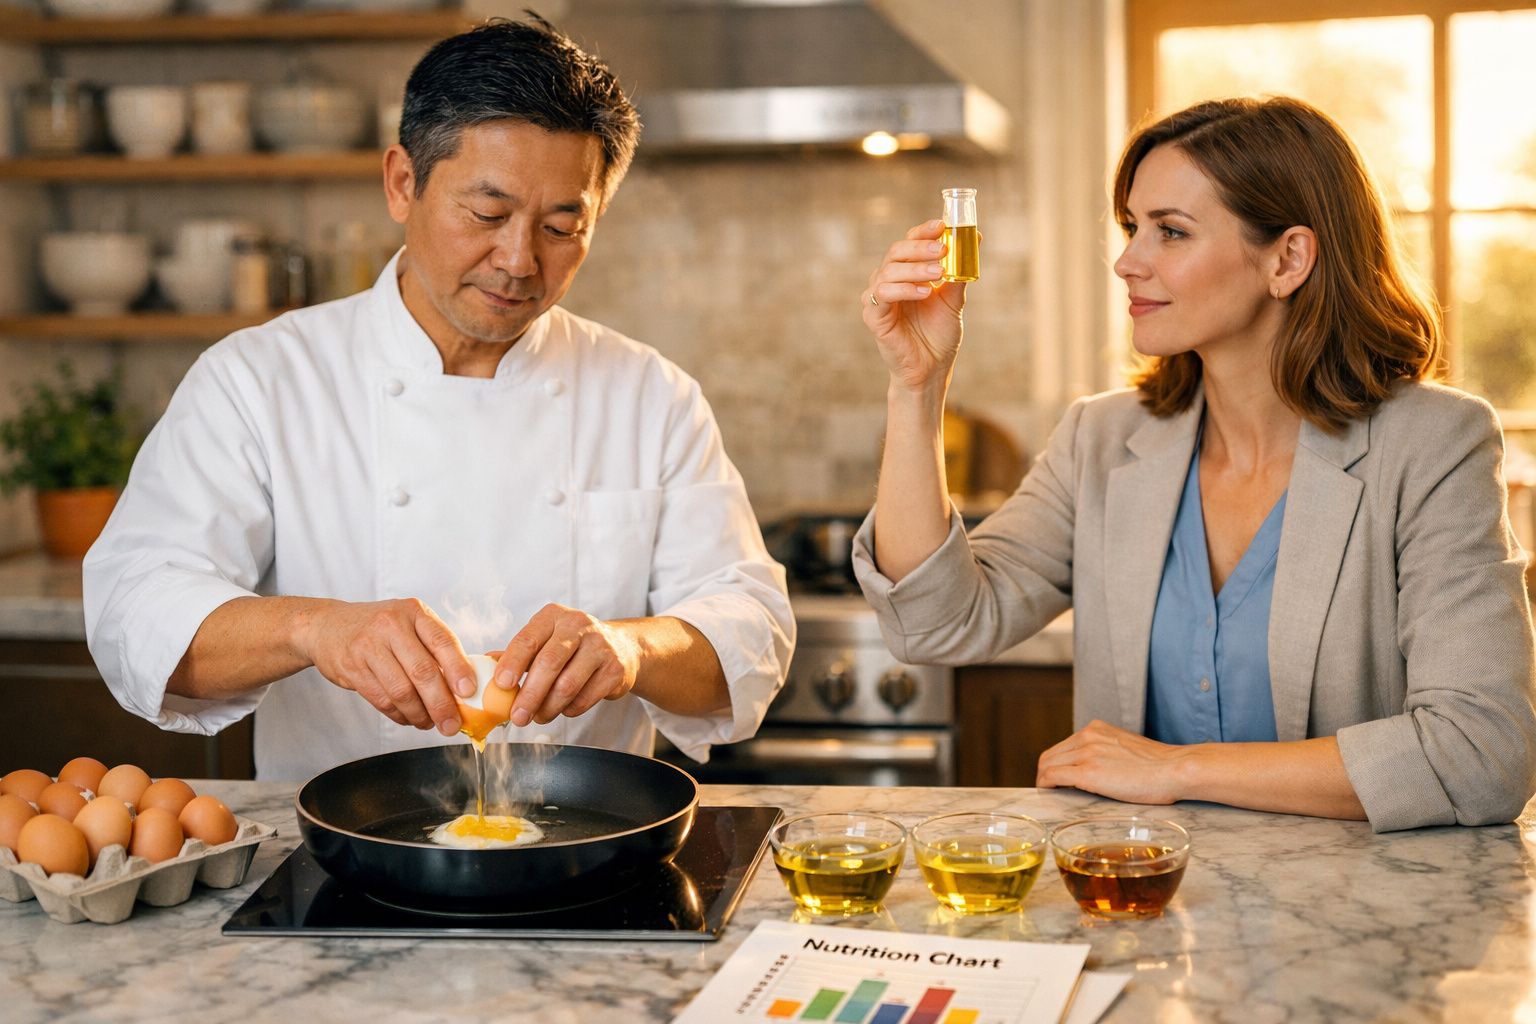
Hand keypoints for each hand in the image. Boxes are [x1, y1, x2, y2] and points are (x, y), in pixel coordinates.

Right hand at [296, 597, 474, 734]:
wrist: (327, 625)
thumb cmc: (379, 628)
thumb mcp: (408, 622)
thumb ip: (433, 648)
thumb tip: (464, 687)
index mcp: (414, 612)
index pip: (442, 641)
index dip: (459, 668)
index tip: (469, 691)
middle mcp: (392, 625)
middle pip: (423, 671)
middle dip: (441, 703)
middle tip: (452, 724)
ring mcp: (369, 646)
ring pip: (402, 690)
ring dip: (419, 714)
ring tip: (429, 723)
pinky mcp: (352, 667)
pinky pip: (382, 699)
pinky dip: (399, 715)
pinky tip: (409, 718)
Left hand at [490, 603, 640, 725]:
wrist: (621, 647)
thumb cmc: (571, 646)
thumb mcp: (544, 640)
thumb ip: (515, 653)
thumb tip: (482, 667)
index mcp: (553, 616)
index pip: (528, 640)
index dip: (512, 664)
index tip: (500, 686)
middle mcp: (578, 625)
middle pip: (548, 664)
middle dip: (529, 695)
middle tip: (517, 717)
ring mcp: (601, 646)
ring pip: (568, 685)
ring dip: (548, 707)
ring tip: (538, 717)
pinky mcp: (615, 669)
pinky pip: (586, 697)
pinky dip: (570, 709)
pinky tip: (563, 709)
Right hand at [862, 219, 969, 391]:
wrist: (931, 369)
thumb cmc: (938, 335)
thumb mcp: (954, 300)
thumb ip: (959, 272)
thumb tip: (976, 238)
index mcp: (906, 273)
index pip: (908, 243)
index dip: (923, 231)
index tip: (942, 225)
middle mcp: (888, 281)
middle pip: (896, 252)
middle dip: (920, 247)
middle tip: (942, 249)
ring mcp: (878, 298)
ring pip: (888, 271)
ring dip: (915, 268)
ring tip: (938, 273)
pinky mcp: (874, 317)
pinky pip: (883, 295)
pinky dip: (904, 290)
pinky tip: (924, 293)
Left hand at [1035, 720, 1189, 804]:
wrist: (1175, 769)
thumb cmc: (1160, 766)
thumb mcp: (1127, 749)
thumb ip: (1109, 752)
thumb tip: (1100, 769)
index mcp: (1097, 729)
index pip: (1063, 746)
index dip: (1056, 763)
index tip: (1058, 777)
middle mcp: (1088, 736)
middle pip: (1051, 755)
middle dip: (1046, 773)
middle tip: (1051, 790)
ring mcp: (1086, 752)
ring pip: (1048, 764)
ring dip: (1044, 780)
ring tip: (1050, 795)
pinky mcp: (1088, 772)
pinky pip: (1053, 776)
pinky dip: (1046, 785)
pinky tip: (1050, 794)